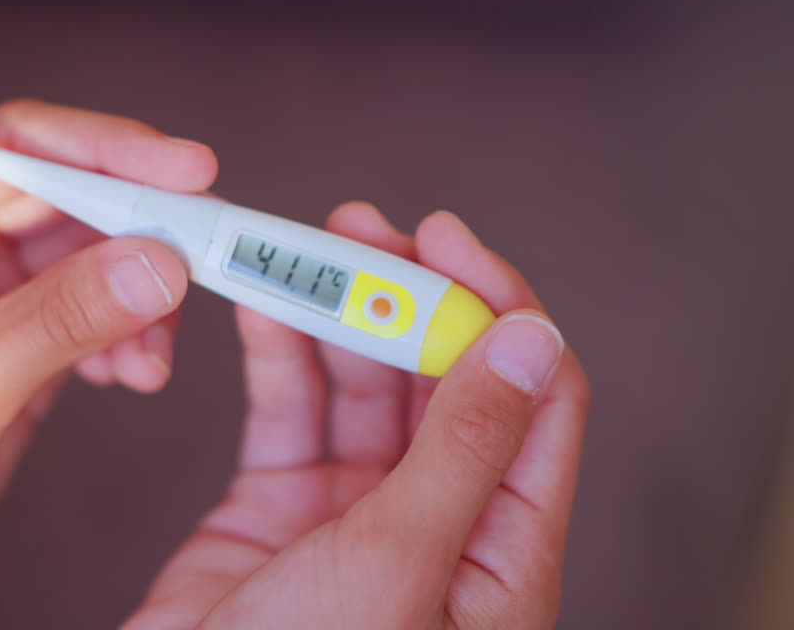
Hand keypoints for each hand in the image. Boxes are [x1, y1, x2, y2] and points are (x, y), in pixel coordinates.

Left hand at [0, 100, 215, 627]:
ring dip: (134, 296)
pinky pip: (84, 307)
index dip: (107, 150)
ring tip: (151, 358)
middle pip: (59, 196)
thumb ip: (63, 316)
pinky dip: (120, 332)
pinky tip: (127, 372)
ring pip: (83, 254)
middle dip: (134, 233)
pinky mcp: (2, 338)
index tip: (188, 171)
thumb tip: (159, 260)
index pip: (10, 145)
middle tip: (203, 260)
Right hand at [124, 204, 588, 628]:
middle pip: (441, 377)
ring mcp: (357, 512)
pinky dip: (276, 354)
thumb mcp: (401, 564)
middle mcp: (439, 522)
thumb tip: (530, 341)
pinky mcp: (282, 505)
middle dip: (404, 297)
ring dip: (336, 313)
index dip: (495, 307)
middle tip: (360, 229)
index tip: (444, 240)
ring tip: (300, 249)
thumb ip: (465, 448)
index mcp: (501, 552)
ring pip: (361, 384)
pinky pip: (290, 410)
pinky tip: (261, 303)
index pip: (532, 398)